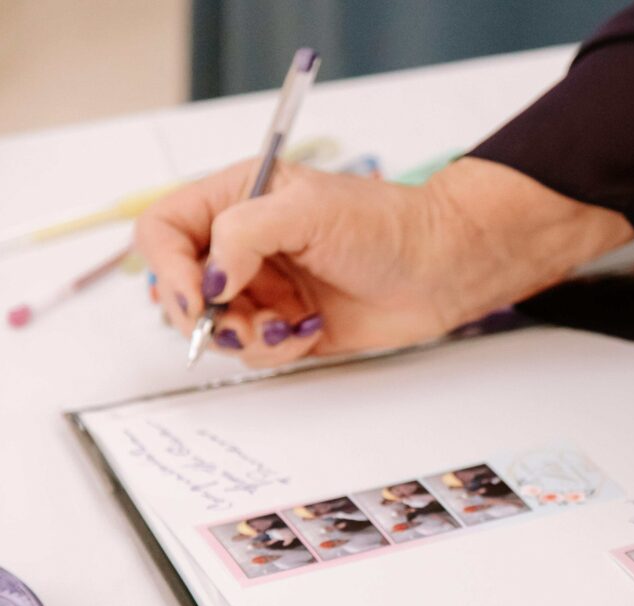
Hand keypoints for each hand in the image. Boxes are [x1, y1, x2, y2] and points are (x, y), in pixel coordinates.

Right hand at [135, 157, 633, 366]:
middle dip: (203, 314)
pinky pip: (255, 352)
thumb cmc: (386, 225)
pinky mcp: (289, 327)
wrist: (444, 267)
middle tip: (237, 322)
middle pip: (179, 288)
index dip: (167, 267)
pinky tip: (311, 330)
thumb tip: (207, 281)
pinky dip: (276, 350)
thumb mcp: (306, 210)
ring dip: (243, 336)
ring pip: (215, 328)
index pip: (164, 230)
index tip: (198, 297)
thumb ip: (241, 234)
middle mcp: (244, 246)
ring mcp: (266, 289)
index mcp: (237, 200)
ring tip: (286, 326)